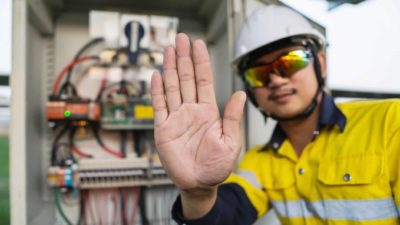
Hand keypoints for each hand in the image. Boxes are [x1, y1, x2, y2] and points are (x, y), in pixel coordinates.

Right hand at [151, 33, 245, 192]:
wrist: (199, 184)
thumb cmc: (216, 166)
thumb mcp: (230, 142)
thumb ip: (231, 117)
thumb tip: (239, 94)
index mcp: (208, 112)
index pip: (204, 81)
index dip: (201, 62)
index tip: (198, 44)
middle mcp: (191, 111)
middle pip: (186, 79)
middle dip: (183, 58)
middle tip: (180, 39)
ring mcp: (176, 118)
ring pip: (172, 88)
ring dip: (170, 69)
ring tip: (168, 50)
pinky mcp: (163, 129)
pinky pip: (159, 106)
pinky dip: (157, 91)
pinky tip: (156, 76)